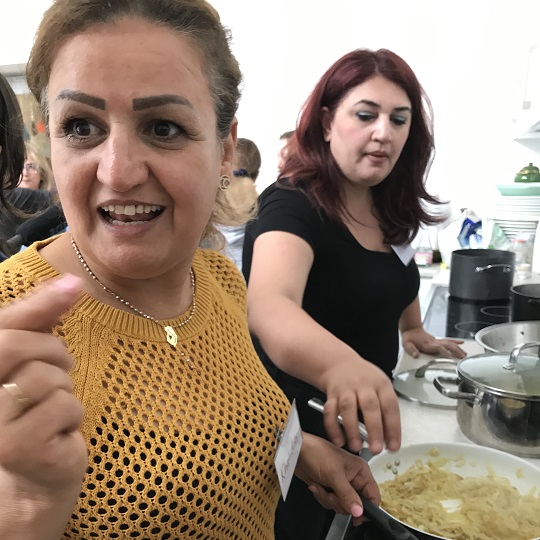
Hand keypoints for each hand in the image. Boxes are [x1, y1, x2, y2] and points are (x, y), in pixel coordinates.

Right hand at [0, 275, 86, 538]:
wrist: (36, 474)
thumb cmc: (35, 408)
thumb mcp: (35, 358)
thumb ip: (44, 319)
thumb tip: (74, 281)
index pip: (5, 325)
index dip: (42, 304)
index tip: (75, 286)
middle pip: (23, 346)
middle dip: (54, 354)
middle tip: (57, 374)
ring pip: (46, 377)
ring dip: (64, 390)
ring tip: (52, 409)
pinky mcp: (17, 448)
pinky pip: (64, 406)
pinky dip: (72, 415)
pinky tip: (58, 431)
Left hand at [295, 433, 379, 526]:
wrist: (298, 452)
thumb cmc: (317, 453)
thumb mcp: (334, 475)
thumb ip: (348, 495)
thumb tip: (359, 512)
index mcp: (360, 471)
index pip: (373, 495)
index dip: (366, 509)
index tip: (357, 516)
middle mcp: (353, 478)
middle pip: (356, 504)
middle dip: (340, 502)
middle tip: (332, 493)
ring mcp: (341, 483)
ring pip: (342, 505)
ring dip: (328, 499)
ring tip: (322, 486)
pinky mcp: (330, 487)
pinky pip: (330, 502)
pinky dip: (322, 497)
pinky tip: (316, 485)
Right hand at [321, 357, 399, 454]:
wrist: (339, 363)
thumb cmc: (364, 379)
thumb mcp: (380, 387)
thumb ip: (385, 410)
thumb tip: (390, 439)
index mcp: (380, 384)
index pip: (390, 406)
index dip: (393, 427)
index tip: (393, 446)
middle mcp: (363, 385)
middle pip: (369, 406)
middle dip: (374, 429)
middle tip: (376, 449)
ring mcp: (345, 389)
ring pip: (348, 408)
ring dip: (352, 429)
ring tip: (356, 446)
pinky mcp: (331, 394)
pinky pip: (329, 411)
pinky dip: (332, 427)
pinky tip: (338, 440)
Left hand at [401, 326, 465, 358]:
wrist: (411, 329)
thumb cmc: (410, 338)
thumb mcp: (407, 345)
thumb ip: (411, 350)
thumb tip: (416, 355)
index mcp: (427, 345)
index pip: (438, 348)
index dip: (444, 352)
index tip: (450, 357)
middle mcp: (434, 342)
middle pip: (447, 345)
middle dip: (455, 351)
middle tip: (462, 357)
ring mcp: (436, 341)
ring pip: (449, 343)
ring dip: (457, 348)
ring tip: (464, 354)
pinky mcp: (437, 340)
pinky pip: (448, 340)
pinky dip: (455, 341)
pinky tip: (461, 343)